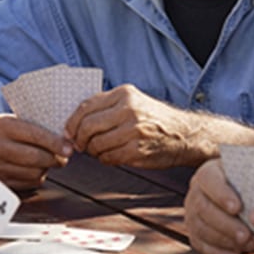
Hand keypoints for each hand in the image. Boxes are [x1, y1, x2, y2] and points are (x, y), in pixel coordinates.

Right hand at [0, 114, 71, 189]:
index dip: (56, 143)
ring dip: (46, 168)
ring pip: (35, 173)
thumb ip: (38, 127)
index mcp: (3, 126)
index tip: (69, 149)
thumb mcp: (17, 122)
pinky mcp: (1, 182)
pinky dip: (37, 178)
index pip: (35, 135)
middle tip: (63, 157)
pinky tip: (34, 169)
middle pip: (37, 158)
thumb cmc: (8, 133)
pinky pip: (30, 183)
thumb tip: (66, 141)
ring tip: (46, 161)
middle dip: (55, 159)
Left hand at [65, 85, 196, 167]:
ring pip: (96, 145)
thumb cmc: (154, 119)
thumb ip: (107, 106)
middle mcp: (129, 110)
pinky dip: (104, 159)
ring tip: (98, 150)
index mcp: (124, 94)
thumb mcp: (133, 102)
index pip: (86, 107)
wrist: (184, 135)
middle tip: (80, 145)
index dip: (72, 122)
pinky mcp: (137, 150)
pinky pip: (108, 157)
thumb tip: (75, 120)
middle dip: (79, 139)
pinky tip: (111, 155)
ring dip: (92, 151)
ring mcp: (134, 131)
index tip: (69, 131)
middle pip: (87, 126)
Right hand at [184, 159, 253, 253]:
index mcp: (208, 173)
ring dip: (224, 242)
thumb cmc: (250, 183)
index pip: (209, 180)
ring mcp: (192, 214)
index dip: (221, 194)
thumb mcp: (253, 172)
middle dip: (226, 225)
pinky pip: (201, 246)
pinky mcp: (195, 233)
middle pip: (203, 209)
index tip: (238, 207)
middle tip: (247, 236)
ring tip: (248, 247)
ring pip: (201, 229)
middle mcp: (195, 193)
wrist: (243, 197)